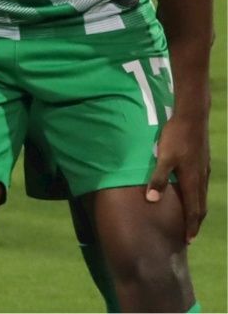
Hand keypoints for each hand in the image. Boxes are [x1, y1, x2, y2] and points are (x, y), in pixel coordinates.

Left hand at [147, 111, 210, 241]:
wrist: (192, 118)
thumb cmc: (176, 138)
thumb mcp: (164, 158)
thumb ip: (158, 178)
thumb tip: (152, 199)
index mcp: (192, 181)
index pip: (194, 210)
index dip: (191, 226)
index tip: (188, 240)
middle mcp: (201, 179)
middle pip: (201, 206)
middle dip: (195, 222)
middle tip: (190, 236)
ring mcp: (204, 170)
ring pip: (202, 196)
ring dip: (198, 210)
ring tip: (191, 219)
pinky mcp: (203, 162)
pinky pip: (202, 186)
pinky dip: (198, 197)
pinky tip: (193, 194)